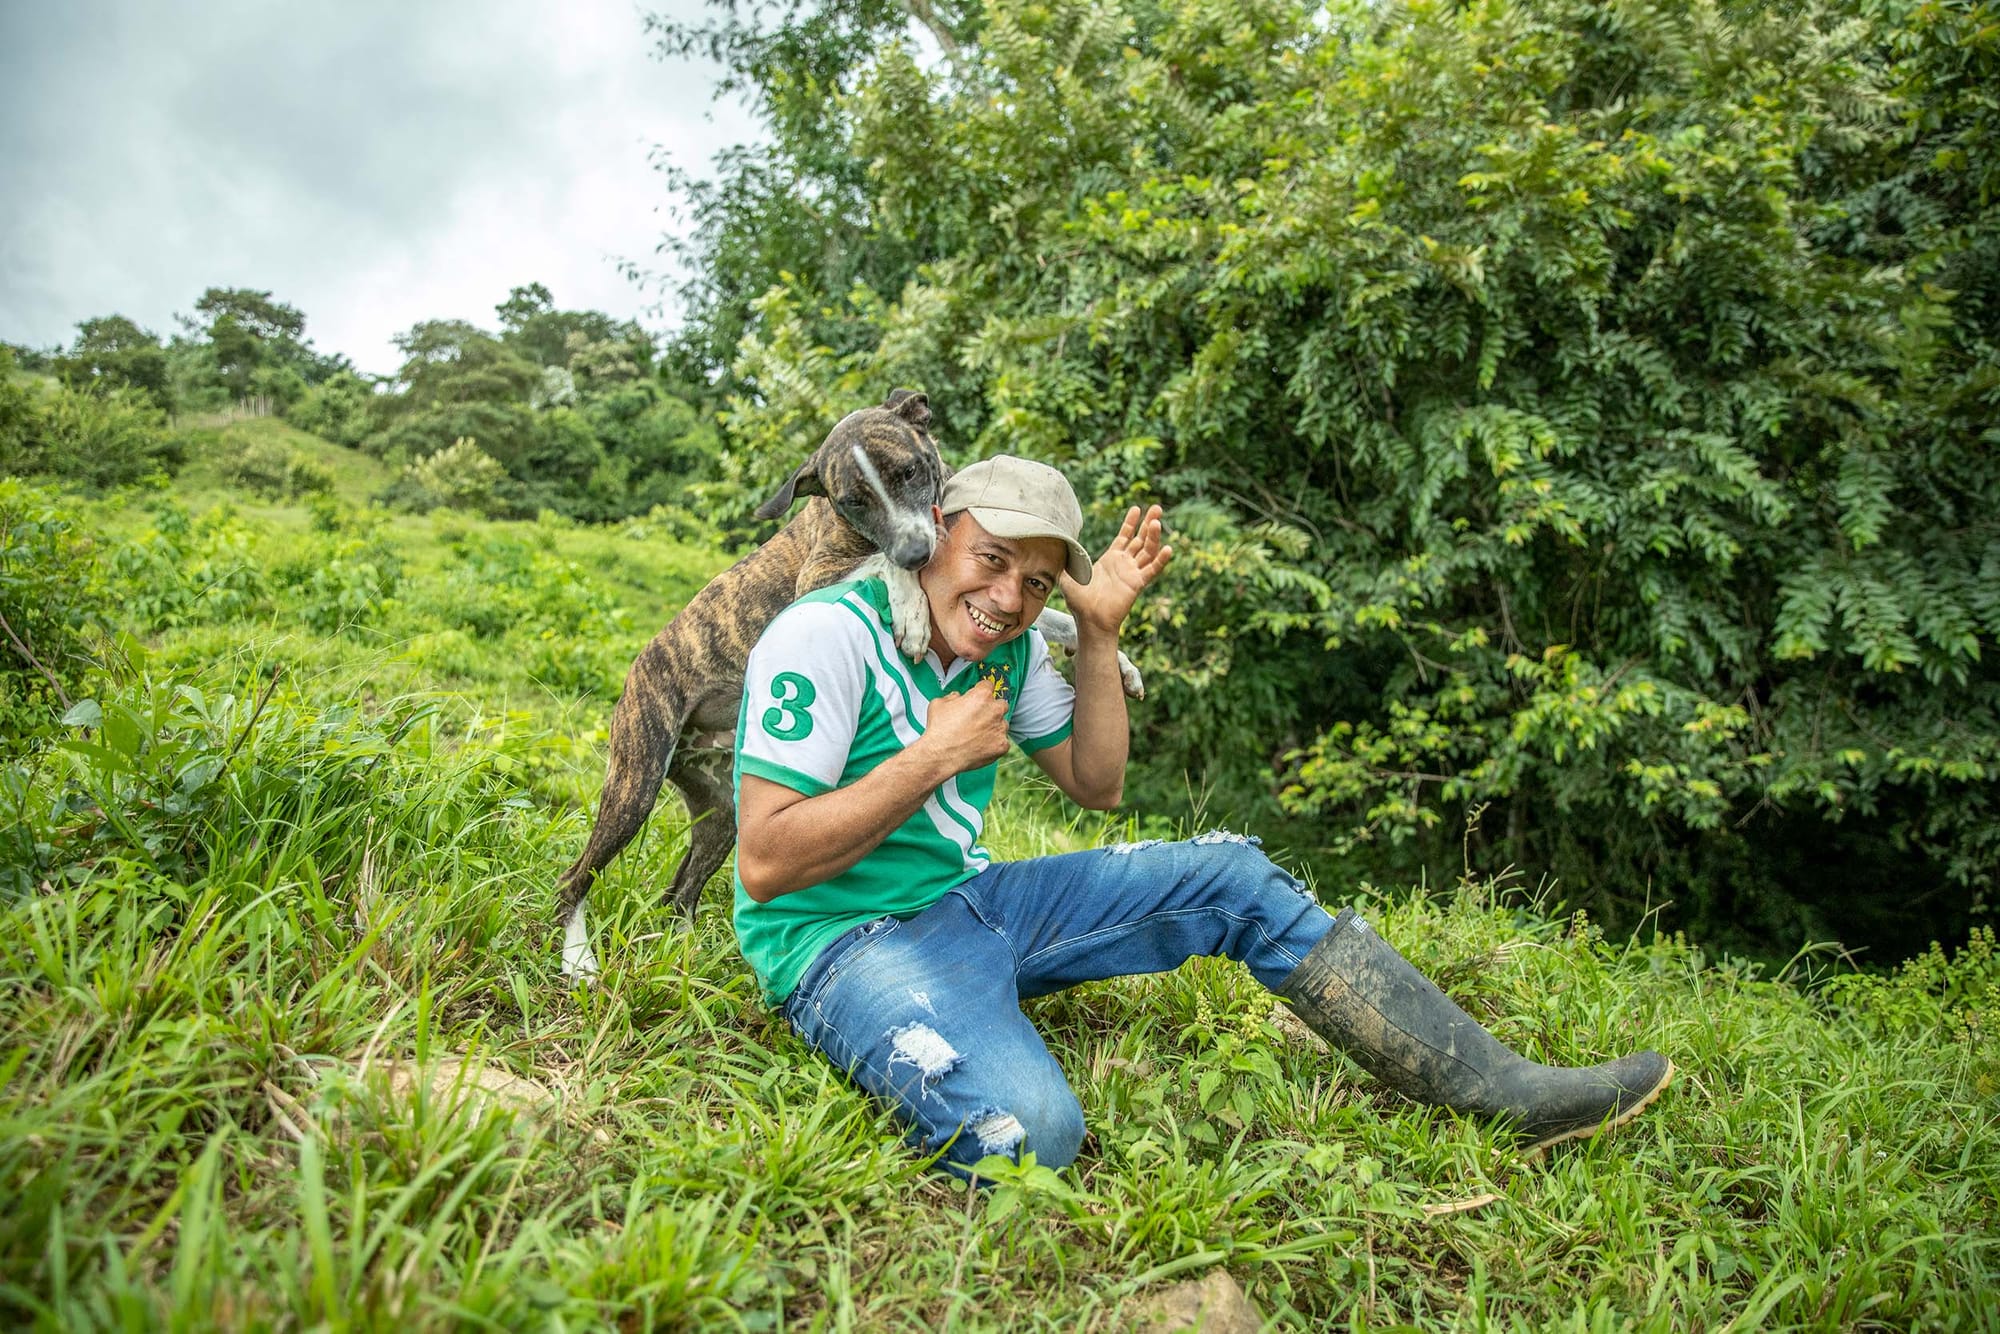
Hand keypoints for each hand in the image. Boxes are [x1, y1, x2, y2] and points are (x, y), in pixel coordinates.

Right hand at [920, 679, 1010, 774]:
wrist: (941, 755)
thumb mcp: (939, 703)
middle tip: (977, 718)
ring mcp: (1000, 729)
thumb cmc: (939, 730)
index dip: (980, 691)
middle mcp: (995, 710)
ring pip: (1001, 724)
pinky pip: (1002, 742)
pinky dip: (993, 744)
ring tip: (976, 735)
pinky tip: (979, 746)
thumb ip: (952, 697)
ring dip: (992, 727)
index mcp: (981, 696)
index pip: (988, 686)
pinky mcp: (1002, 745)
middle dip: (991, 709)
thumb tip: (957, 697)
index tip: (977, 697)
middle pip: (1000, 704)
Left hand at [1061, 504, 1171, 635]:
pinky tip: (1168, 548)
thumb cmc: (1079, 601)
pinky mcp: (1137, 584)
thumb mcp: (1067, 574)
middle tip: (1157, 508)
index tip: (1136, 508)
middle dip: (1149, 523)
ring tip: (1157, 521)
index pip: (1124, 537)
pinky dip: (1161, 560)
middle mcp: (1124, 565)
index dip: (1131, 523)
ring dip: (1154, 536)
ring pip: (1148, 551)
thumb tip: (1058, 543)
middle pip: (1141, 539)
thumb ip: (1066, 557)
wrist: (1089, 620)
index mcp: (1110, 560)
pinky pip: (1152, 570)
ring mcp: (1132, 573)